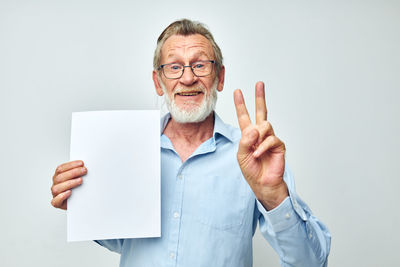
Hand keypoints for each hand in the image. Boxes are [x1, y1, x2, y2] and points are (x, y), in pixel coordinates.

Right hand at [51, 160, 86, 209]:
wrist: (78, 202)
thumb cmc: (78, 189)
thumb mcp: (77, 178)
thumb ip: (78, 172)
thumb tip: (85, 166)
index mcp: (58, 176)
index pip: (61, 168)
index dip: (71, 165)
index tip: (81, 163)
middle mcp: (56, 184)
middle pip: (60, 177)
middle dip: (73, 172)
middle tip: (84, 170)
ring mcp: (55, 194)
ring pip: (57, 188)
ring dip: (70, 183)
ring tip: (80, 180)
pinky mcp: (57, 203)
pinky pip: (55, 201)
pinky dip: (62, 196)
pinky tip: (70, 192)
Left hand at [234, 81, 287, 209]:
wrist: (263, 183)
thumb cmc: (251, 170)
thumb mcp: (242, 155)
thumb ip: (245, 140)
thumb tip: (255, 128)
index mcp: (248, 135)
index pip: (244, 116)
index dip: (240, 104)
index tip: (237, 92)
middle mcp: (260, 134)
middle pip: (261, 112)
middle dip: (260, 97)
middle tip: (259, 84)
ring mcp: (270, 139)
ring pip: (265, 125)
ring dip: (258, 137)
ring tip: (254, 151)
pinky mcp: (278, 145)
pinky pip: (271, 139)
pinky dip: (262, 147)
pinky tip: (258, 154)